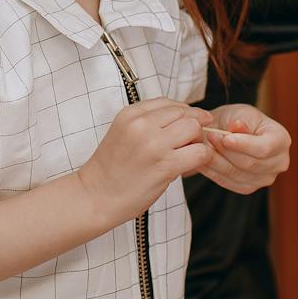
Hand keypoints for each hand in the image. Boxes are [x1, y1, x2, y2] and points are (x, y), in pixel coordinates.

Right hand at [78, 98, 213, 225]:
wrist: (96, 196)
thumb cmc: (112, 169)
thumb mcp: (123, 132)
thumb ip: (147, 122)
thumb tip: (182, 117)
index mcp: (130, 114)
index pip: (169, 103)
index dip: (183, 113)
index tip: (185, 126)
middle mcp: (142, 125)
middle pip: (185, 113)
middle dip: (193, 125)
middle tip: (189, 142)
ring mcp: (154, 144)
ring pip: (194, 128)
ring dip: (198, 140)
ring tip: (188, 153)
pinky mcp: (166, 165)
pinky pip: (199, 152)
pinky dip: (202, 157)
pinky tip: (191, 165)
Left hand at [198, 104, 291, 194]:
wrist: (230, 131)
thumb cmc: (238, 119)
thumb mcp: (240, 113)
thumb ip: (240, 120)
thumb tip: (237, 126)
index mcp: (281, 140)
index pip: (265, 148)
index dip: (244, 144)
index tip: (225, 138)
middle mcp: (279, 162)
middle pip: (250, 163)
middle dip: (226, 151)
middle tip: (208, 137)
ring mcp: (265, 178)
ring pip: (236, 174)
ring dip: (216, 161)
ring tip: (201, 147)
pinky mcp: (248, 187)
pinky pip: (228, 182)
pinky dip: (212, 172)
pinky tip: (201, 160)